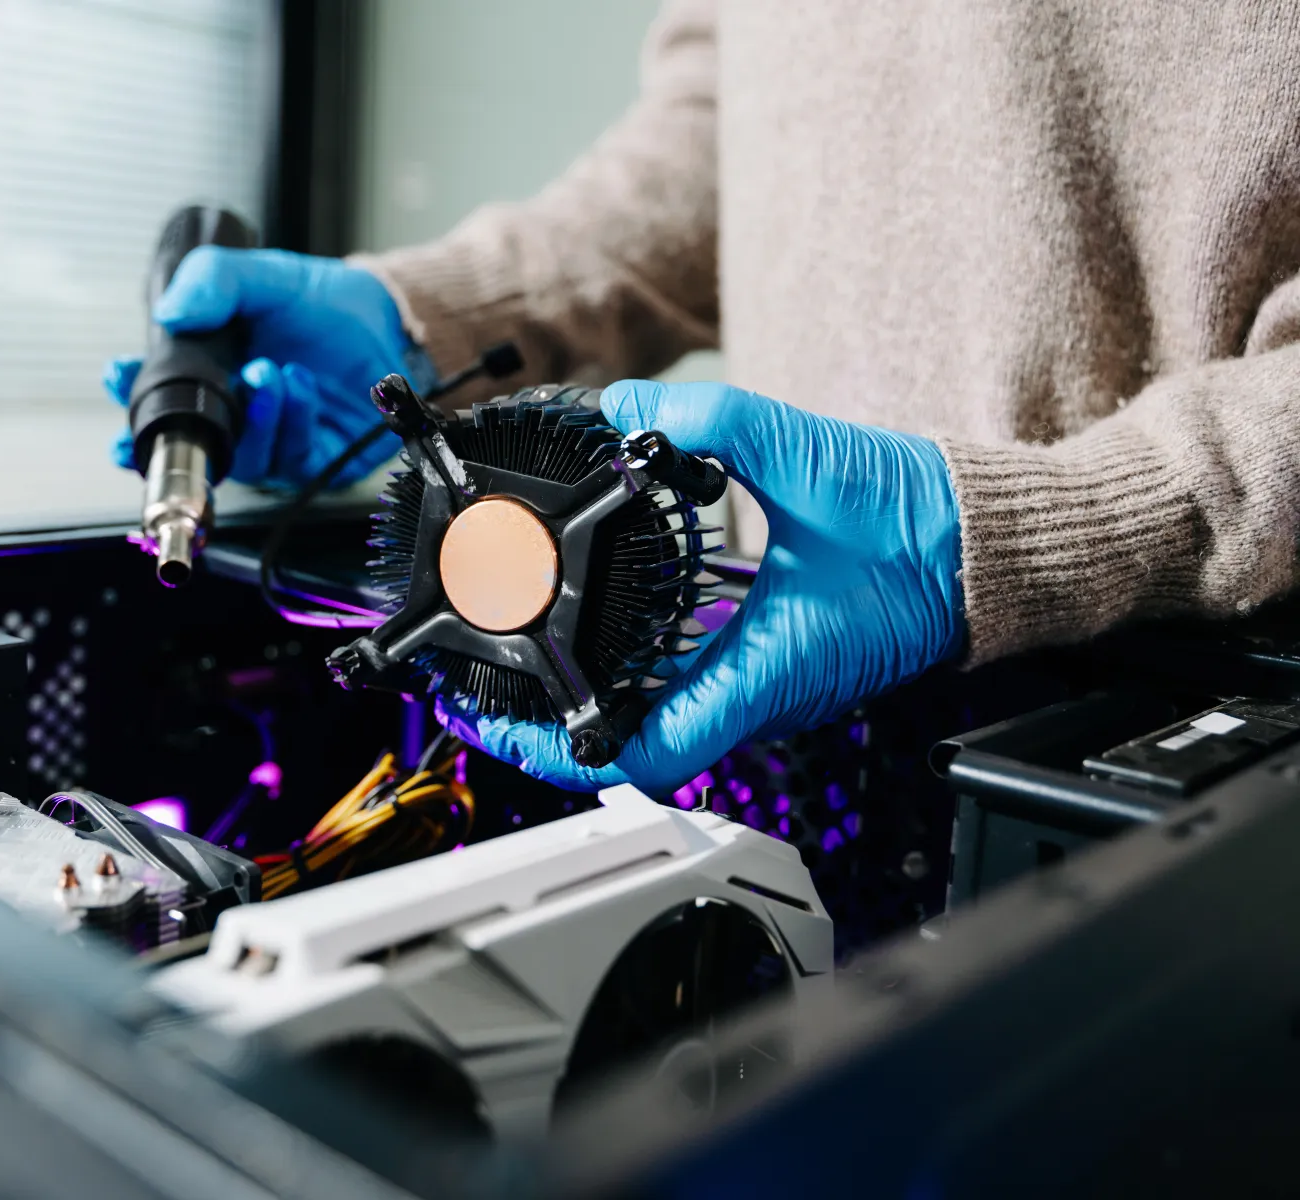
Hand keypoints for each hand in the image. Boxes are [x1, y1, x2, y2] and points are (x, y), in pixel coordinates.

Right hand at [104, 248, 432, 487]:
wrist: (387, 317)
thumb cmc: (323, 305)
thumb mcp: (262, 277)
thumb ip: (214, 282)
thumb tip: (173, 312)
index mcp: (216, 377)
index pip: (163, 402)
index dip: (135, 400)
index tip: (119, 377)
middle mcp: (242, 417)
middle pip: (198, 445)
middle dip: (192, 427)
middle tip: (207, 392)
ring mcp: (276, 443)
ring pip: (245, 458)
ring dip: (255, 417)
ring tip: (270, 372)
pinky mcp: (315, 461)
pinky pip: (290, 459)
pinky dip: (292, 420)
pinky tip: (300, 385)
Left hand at [448, 379, 964, 793]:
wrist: (983, 549)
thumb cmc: (919, 528)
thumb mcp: (807, 456)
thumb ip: (711, 424)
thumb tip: (625, 409)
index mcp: (762, 673)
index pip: (644, 756)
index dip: (563, 751)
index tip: (507, 727)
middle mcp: (760, 699)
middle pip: (635, 744)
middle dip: (558, 720)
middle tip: (495, 682)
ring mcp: (768, 690)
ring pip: (663, 720)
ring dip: (596, 697)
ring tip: (535, 650)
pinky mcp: (776, 670)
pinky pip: (693, 691)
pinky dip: (639, 672)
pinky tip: (611, 626)